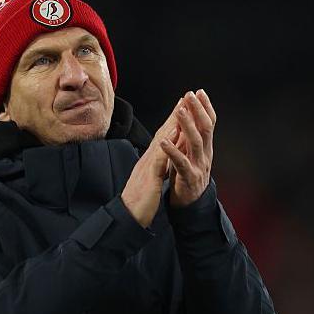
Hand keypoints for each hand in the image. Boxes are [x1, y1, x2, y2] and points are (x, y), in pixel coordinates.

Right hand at [121, 98, 184, 226]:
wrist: (126, 217)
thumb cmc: (138, 200)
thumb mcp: (150, 178)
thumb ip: (157, 165)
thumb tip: (164, 155)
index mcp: (150, 160)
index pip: (164, 137)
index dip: (174, 120)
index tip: (184, 106)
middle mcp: (148, 158)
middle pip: (163, 132)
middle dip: (175, 114)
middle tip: (186, 96)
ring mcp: (147, 166)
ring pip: (162, 140)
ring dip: (172, 122)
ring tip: (183, 106)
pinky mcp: (149, 177)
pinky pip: (160, 158)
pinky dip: (168, 143)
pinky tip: (175, 132)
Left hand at [160, 89, 215, 206]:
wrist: (189, 203)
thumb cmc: (186, 174)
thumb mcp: (191, 153)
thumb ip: (191, 136)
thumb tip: (190, 115)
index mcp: (205, 147)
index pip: (209, 123)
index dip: (205, 107)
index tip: (199, 91)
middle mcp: (205, 154)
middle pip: (205, 129)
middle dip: (198, 111)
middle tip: (191, 95)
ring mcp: (199, 166)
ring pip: (196, 143)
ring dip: (188, 126)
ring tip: (180, 111)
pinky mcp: (189, 178)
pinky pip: (181, 163)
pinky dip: (173, 151)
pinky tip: (164, 141)